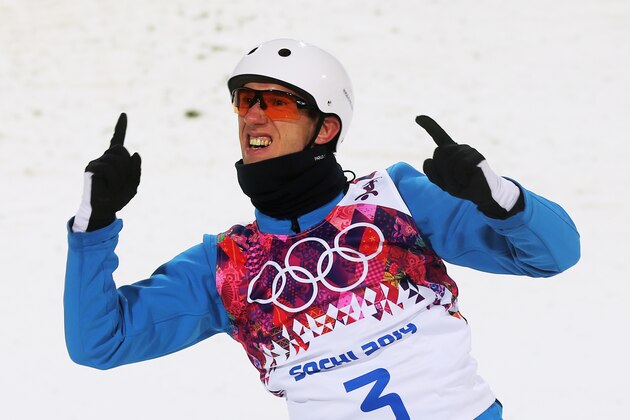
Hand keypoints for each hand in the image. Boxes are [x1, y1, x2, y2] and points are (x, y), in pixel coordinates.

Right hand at [72, 113, 141, 231]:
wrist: (104, 210)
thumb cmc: (118, 198)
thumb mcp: (133, 185)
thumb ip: (136, 169)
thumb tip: (135, 152)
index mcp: (115, 161)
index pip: (118, 141)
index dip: (120, 127)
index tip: (124, 114)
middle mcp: (105, 158)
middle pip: (122, 150)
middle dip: (127, 166)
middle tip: (122, 182)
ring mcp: (97, 162)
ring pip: (117, 160)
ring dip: (121, 177)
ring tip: (114, 187)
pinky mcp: (91, 168)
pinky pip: (108, 169)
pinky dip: (113, 181)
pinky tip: (107, 187)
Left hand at [416, 115, 521, 218]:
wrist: (483, 194)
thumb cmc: (463, 187)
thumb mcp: (443, 182)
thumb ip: (432, 173)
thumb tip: (427, 159)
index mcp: (450, 152)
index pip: (439, 135)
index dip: (429, 126)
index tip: (417, 117)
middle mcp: (459, 148)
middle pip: (438, 152)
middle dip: (440, 172)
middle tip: (450, 184)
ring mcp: (469, 151)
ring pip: (448, 162)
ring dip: (450, 179)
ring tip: (461, 184)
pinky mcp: (477, 157)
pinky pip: (460, 167)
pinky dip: (460, 179)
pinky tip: (468, 182)